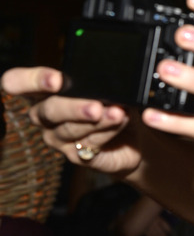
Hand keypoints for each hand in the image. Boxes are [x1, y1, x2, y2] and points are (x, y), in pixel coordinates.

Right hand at [1, 66, 140, 173]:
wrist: (134, 138)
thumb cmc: (113, 105)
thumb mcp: (105, 89)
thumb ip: (98, 82)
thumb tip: (106, 79)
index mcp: (43, 92)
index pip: (17, 82)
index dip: (30, 80)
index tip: (55, 80)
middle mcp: (45, 116)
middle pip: (49, 110)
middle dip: (73, 107)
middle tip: (95, 106)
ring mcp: (58, 138)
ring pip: (71, 128)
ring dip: (98, 120)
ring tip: (118, 113)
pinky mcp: (76, 156)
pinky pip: (90, 143)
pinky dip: (109, 131)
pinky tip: (121, 121)